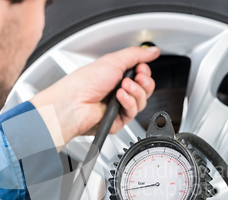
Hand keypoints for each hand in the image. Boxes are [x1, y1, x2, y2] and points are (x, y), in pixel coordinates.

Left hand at [30, 46, 159, 146]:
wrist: (75, 102)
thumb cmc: (86, 82)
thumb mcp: (114, 60)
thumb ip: (136, 55)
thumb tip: (152, 51)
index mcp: (117, 75)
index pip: (142, 75)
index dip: (145, 72)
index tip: (141, 68)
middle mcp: (119, 90)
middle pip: (145, 89)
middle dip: (144, 82)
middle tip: (136, 77)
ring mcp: (119, 106)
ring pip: (142, 101)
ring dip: (135, 92)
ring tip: (122, 87)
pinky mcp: (118, 120)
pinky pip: (133, 112)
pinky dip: (128, 103)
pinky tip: (119, 98)